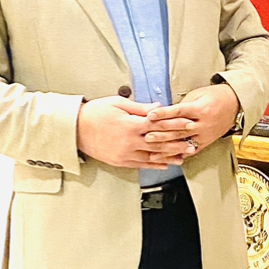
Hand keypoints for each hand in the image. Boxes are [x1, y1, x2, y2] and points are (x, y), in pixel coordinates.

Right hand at [76, 96, 195, 169]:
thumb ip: (140, 107)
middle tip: (192, 142)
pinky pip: (142, 164)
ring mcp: (125, 153)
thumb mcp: (118, 103)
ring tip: (184, 156)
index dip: (176, 123)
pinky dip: (155, 164)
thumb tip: (158, 107)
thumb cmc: (95, 113)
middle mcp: (130, 141)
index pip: (159, 124)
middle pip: (160, 142)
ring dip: (170, 156)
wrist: (76, 129)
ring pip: (153, 156)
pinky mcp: (120, 161)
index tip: (188, 123)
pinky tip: (165, 164)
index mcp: (130, 124)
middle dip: (178, 142)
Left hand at [140, 82, 239, 158]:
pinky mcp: (206, 142)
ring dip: (166, 147)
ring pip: (182, 142)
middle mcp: (203, 123)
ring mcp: (205, 135)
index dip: (163, 114)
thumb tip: (164, 111)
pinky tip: (167, 158)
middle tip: (146, 136)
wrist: (235, 104)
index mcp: (200, 109)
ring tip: (152, 151)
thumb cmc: (215, 96)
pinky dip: (178, 155)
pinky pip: (190, 150)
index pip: (178, 112)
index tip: (150, 115)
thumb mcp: (198, 95)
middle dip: (161, 133)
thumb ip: (182, 105)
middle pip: (178, 129)